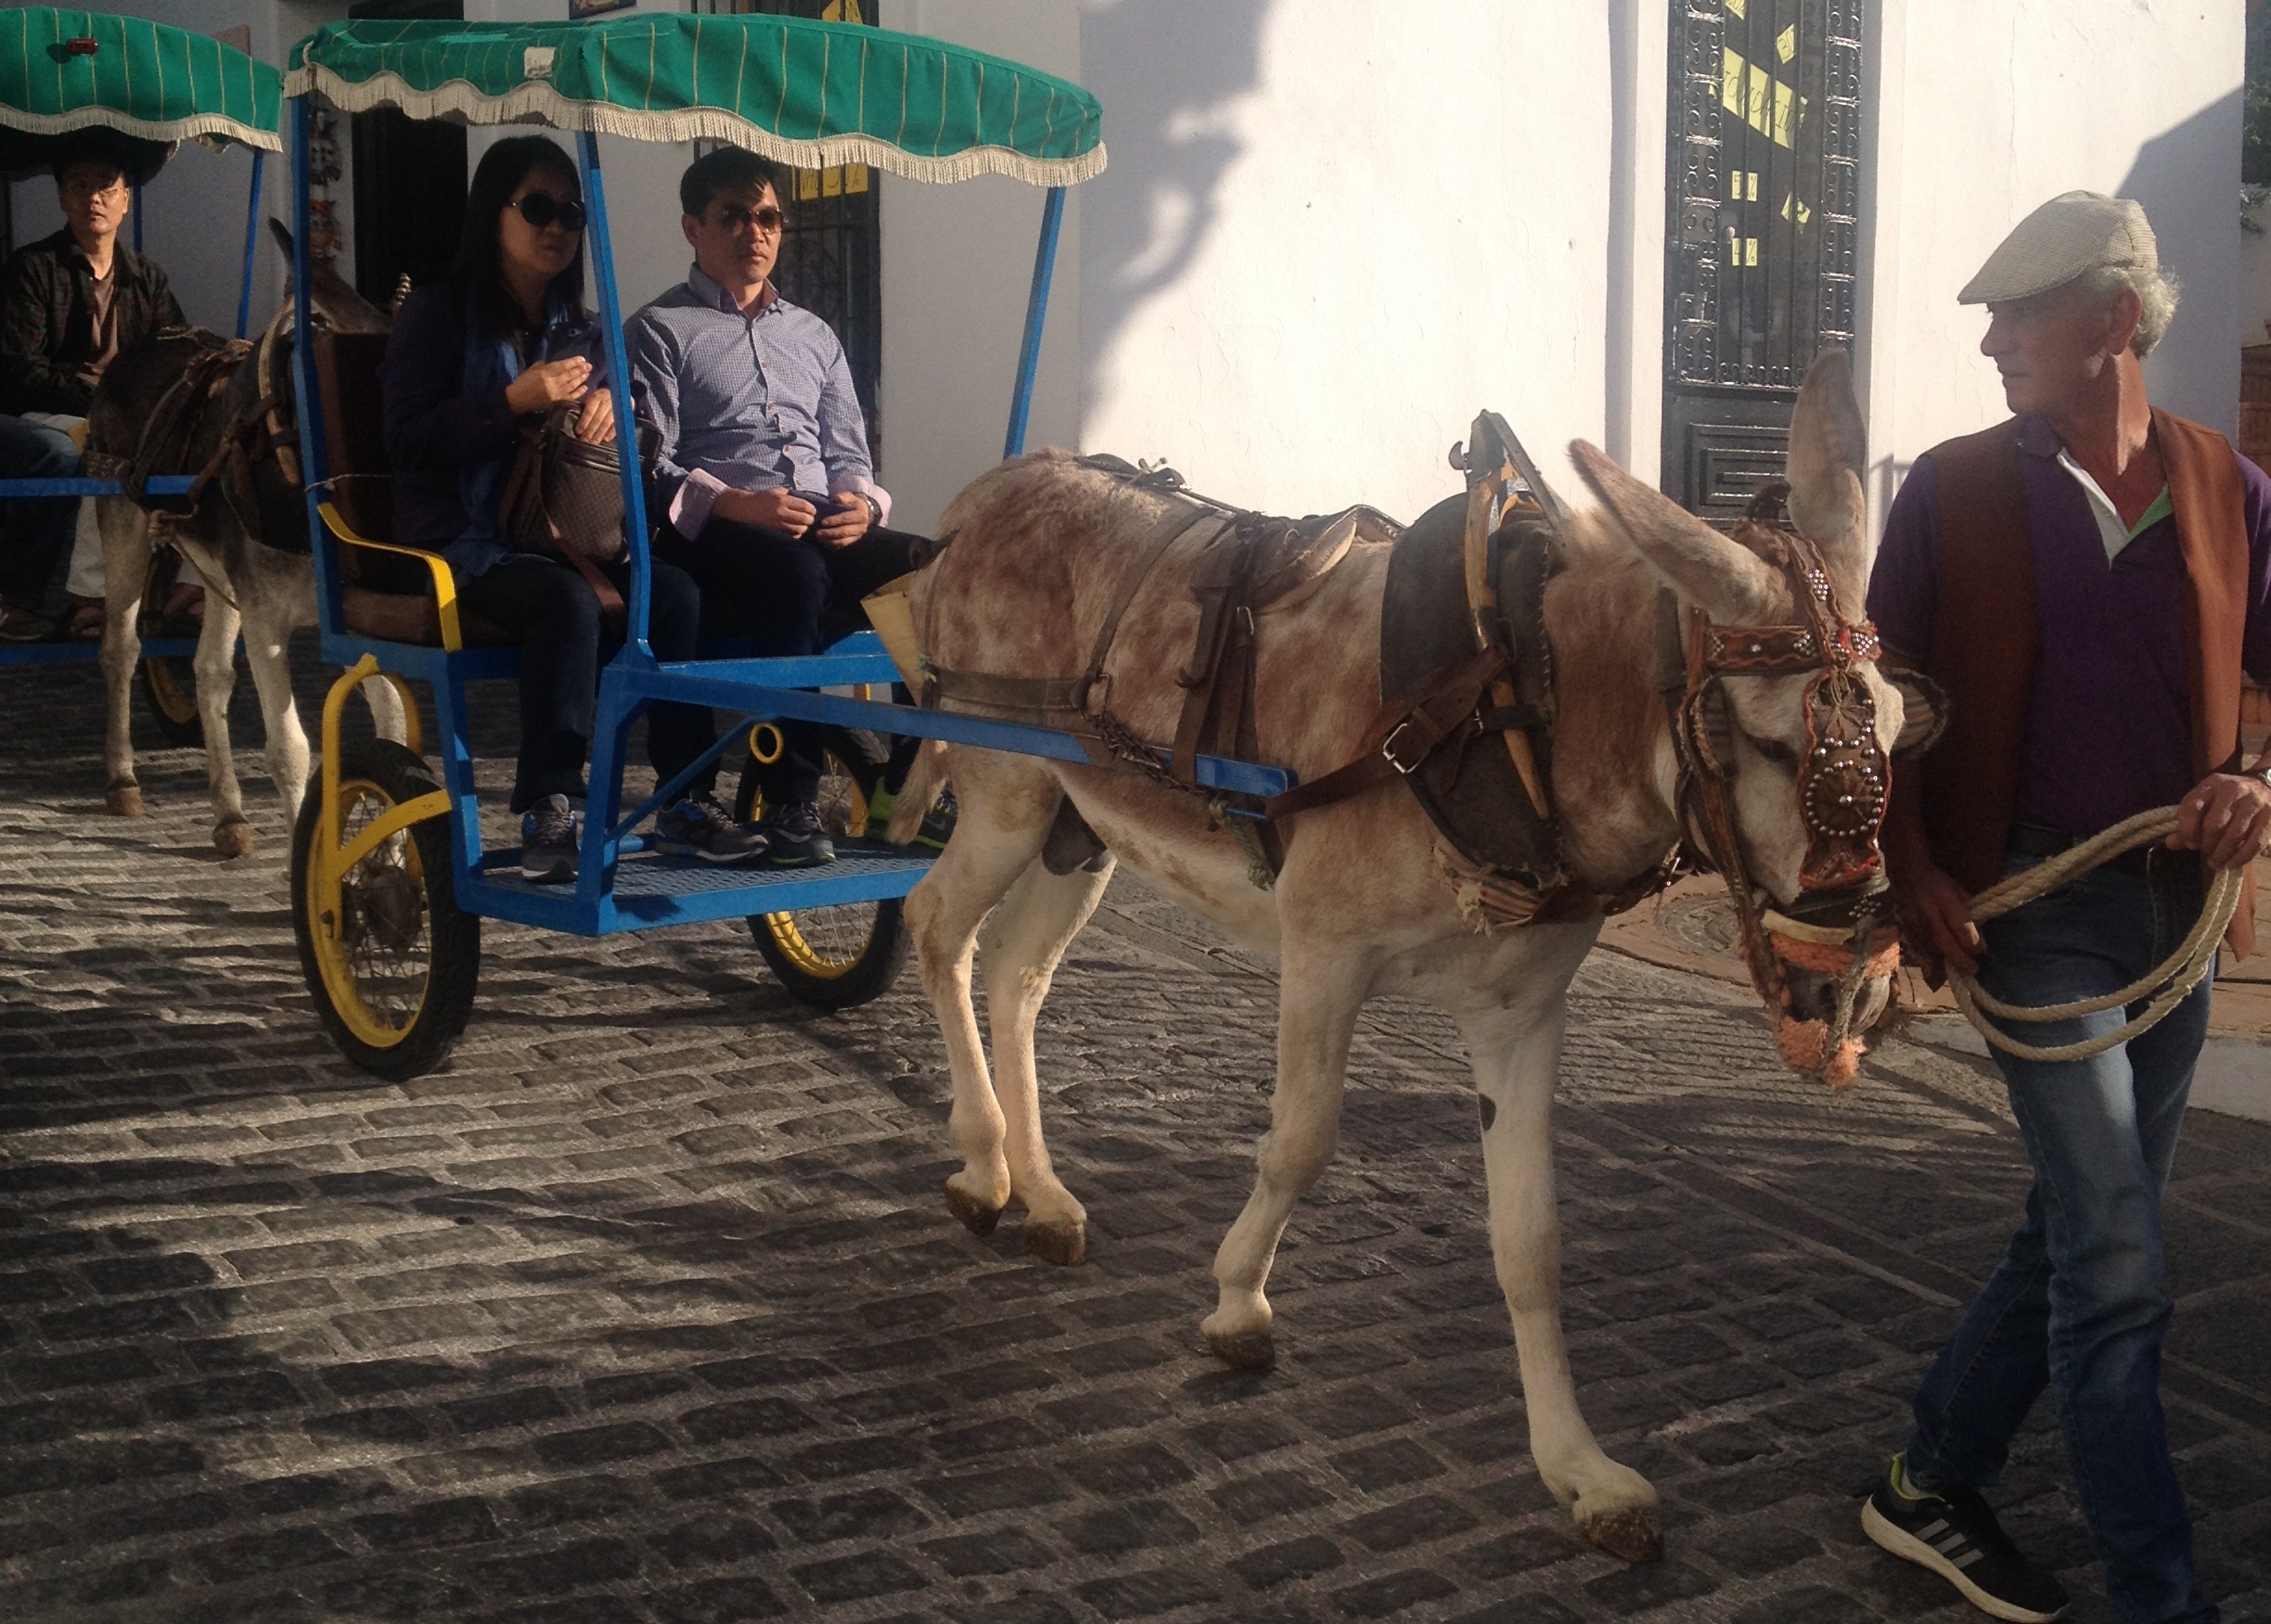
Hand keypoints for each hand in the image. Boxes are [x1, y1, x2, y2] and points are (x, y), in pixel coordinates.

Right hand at [504, 357, 592, 415]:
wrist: (518, 399)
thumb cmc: (525, 381)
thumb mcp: (534, 369)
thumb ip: (547, 366)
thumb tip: (561, 365)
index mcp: (545, 373)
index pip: (563, 366)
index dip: (574, 362)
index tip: (582, 359)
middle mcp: (552, 383)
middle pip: (570, 375)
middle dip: (580, 369)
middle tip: (589, 365)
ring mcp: (556, 394)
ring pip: (572, 385)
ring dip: (581, 379)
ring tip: (588, 373)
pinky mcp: (557, 402)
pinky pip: (571, 397)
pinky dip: (579, 392)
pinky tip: (585, 387)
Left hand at [572, 387, 615, 443]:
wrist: (620, 392)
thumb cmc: (603, 398)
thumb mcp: (594, 398)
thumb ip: (589, 408)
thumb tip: (581, 423)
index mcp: (597, 397)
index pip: (589, 411)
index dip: (584, 422)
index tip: (579, 431)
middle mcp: (607, 402)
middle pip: (598, 418)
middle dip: (591, 430)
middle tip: (585, 439)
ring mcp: (616, 408)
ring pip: (607, 423)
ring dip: (600, 434)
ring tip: (594, 441)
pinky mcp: (623, 414)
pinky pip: (617, 425)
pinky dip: (611, 433)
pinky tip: (606, 439)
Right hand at [714, 486, 816, 532]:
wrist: (746, 508)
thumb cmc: (762, 498)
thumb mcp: (775, 491)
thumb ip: (789, 494)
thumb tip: (803, 497)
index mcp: (783, 500)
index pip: (805, 506)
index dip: (812, 510)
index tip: (812, 511)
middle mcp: (781, 512)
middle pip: (805, 519)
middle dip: (810, 520)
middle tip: (809, 519)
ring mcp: (778, 523)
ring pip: (800, 529)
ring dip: (804, 528)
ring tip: (802, 526)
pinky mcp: (775, 531)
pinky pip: (791, 536)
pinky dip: (796, 535)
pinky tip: (794, 531)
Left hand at [813, 495, 872, 546]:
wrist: (864, 514)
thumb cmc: (854, 504)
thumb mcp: (852, 497)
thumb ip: (845, 497)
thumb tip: (837, 498)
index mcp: (861, 515)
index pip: (846, 519)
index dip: (834, 521)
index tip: (823, 522)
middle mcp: (861, 527)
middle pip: (844, 532)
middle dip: (830, 533)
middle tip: (818, 533)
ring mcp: (858, 536)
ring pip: (843, 541)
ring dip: (830, 540)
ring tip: (819, 538)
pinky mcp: (853, 540)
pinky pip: (843, 545)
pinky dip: (833, 544)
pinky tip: (824, 541)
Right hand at [1892, 856, 1981, 983]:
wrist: (1905, 875)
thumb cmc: (1937, 881)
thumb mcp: (1958, 890)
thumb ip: (1970, 912)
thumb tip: (1981, 940)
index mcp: (1944, 898)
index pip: (1960, 924)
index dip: (1973, 940)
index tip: (1982, 950)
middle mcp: (1927, 913)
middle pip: (1944, 941)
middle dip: (1960, 958)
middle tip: (1973, 970)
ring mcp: (1913, 924)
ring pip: (1930, 950)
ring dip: (1945, 966)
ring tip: (1959, 976)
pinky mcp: (1905, 931)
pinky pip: (1917, 952)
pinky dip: (1927, 967)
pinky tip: (1935, 980)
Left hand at [2169, 770, 2270, 870]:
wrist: (2265, 785)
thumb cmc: (2227, 799)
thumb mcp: (2206, 803)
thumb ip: (2188, 822)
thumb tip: (2170, 843)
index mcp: (2211, 785)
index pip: (2192, 806)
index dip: (2187, 829)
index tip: (2190, 843)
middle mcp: (2232, 790)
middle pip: (2213, 824)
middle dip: (2206, 843)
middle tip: (2206, 852)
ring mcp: (2254, 803)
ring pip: (2234, 835)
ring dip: (2222, 854)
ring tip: (2215, 862)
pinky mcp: (2269, 817)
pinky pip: (2254, 842)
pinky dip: (2241, 857)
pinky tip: (2232, 864)